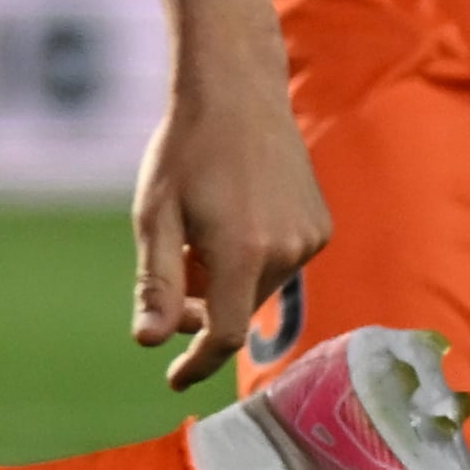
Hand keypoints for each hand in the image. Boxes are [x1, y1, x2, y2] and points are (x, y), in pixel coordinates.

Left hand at [130, 64, 330, 392]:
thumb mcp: (155, 215)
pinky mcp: (321, 226)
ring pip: (258, 287)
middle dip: (201, 306)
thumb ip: (154, 282)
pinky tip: (235, 216)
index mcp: (242, 252)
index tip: (173, 379)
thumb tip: (148, 342)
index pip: (224, 335)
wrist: (237, 90)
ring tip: (202, 229)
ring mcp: (310, 239)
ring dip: (226, 279)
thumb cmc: (186, 149)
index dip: (197, 362)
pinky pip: (281, 263)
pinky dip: (252, 258)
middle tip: (173, 269)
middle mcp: (287, 251)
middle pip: (237, 309)